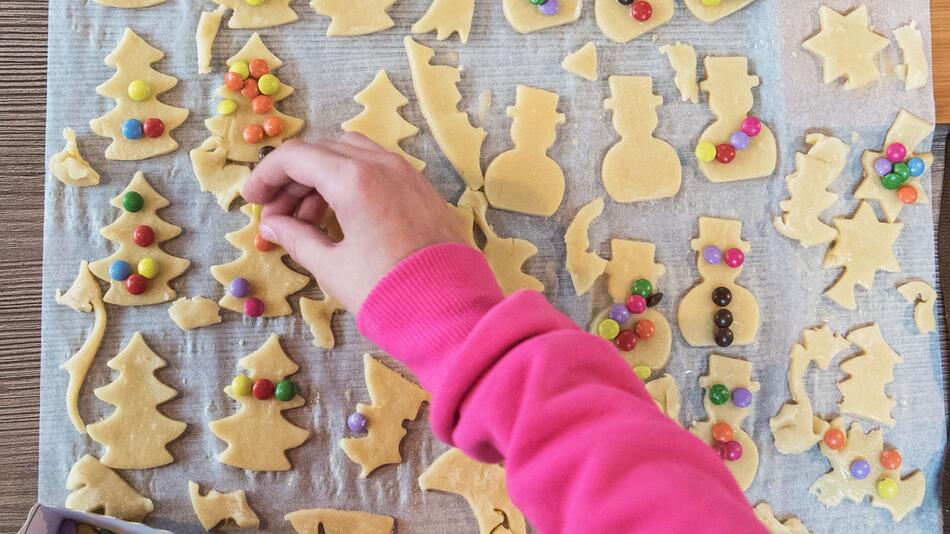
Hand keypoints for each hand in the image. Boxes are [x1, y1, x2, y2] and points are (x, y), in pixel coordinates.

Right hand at [242, 134, 467, 313]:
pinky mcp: (422, 189)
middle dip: (292, 178)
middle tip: (275, 214)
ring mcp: (406, 174)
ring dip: (321, 178)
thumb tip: (273, 225)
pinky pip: (377, 169)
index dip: (265, 175)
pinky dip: (350, 182)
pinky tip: (339, 217)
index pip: (295, 157)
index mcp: (355, 179)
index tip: (251, 200)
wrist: (452, 313)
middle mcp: (382, 165)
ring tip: (304, 221)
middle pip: (323, 151)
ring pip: (351, 155)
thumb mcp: (332, 267)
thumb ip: (296, 238)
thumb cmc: (388, 292)